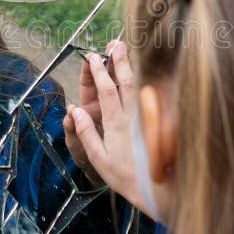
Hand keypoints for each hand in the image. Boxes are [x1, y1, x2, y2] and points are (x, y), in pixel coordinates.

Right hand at [64, 41, 155, 217]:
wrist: (159, 189)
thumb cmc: (126, 177)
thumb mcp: (100, 159)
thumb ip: (86, 133)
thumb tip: (74, 110)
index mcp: (115, 124)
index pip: (106, 91)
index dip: (98, 72)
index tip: (92, 57)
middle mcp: (132, 116)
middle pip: (125, 82)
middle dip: (119, 61)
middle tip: (115, 43)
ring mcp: (147, 118)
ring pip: (140, 86)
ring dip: (133, 67)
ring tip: (129, 50)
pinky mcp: (159, 121)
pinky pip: (152, 96)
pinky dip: (148, 80)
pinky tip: (147, 71)